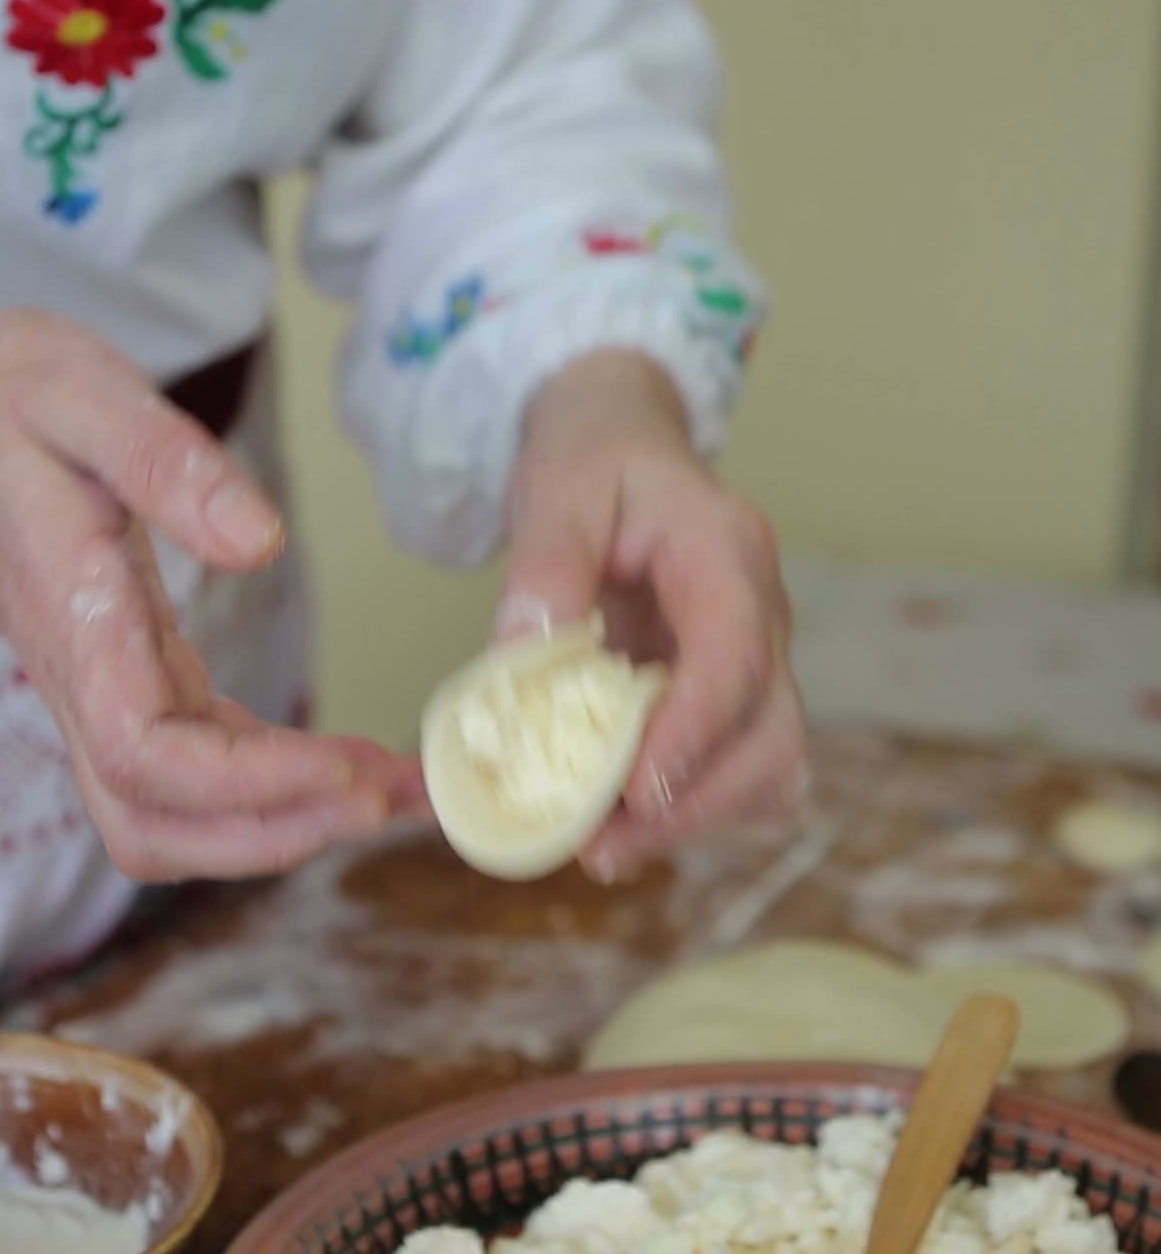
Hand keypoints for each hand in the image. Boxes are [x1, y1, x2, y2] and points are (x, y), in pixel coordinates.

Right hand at [0, 309, 421, 880]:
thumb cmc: (9, 402)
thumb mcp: (87, 395)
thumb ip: (167, 463)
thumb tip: (261, 543)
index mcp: (73, 621)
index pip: (147, 754)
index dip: (246, 784)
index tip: (343, 768)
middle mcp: (84, 681)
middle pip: (157, 819)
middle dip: (277, 831)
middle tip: (391, 801)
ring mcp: (106, 693)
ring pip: (178, 812)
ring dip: (286, 821)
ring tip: (394, 790)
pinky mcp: (136, 684)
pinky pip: (203, 768)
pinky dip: (278, 781)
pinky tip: (346, 759)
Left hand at [498, 349, 805, 880]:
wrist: (621, 448)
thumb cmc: (595, 460)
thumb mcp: (557, 489)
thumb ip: (547, 566)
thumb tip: (525, 658)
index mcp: (726, 553)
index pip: (735, 657)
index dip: (691, 735)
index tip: (630, 794)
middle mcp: (760, 613)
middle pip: (771, 732)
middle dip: (694, 803)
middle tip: (600, 847)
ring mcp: (754, 656)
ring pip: (766, 765)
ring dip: (693, 818)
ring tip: (601, 847)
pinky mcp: (729, 691)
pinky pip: (738, 768)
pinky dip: (690, 807)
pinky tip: (624, 821)